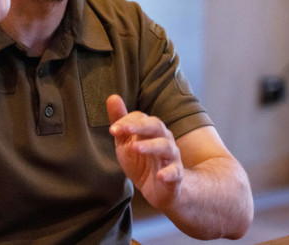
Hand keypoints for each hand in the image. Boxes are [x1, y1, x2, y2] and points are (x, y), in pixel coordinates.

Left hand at [106, 94, 183, 209]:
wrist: (159, 189)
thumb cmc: (141, 161)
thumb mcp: (126, 142)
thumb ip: (120, 122)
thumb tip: (112, 97)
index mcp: (150, 130)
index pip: (141, 118)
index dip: (127, 121)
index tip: (112, 129)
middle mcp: (163, 139)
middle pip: (156, 126)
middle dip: (140, 126)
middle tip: (125, 129)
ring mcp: (171, 157)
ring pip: (166, 147)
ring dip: (151, 146)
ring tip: (135, 147)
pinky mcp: (176, 176)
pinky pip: (176, 172)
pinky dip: (169, 173)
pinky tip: (160, 175)